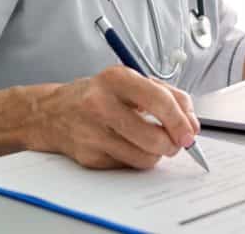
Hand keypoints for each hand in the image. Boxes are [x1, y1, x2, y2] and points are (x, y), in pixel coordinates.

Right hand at [30, 66, 199, 169]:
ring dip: (157, 154)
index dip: (181, 120)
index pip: (160, 100)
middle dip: (173, 144)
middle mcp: (101, 104)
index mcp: (117, 78)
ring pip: (144, 157)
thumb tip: (191, 123)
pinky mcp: (88, 157)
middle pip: (153, 136)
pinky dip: (136, 159)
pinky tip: (129, 145)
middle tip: (177, 142)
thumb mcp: (132, 82)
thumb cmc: (99, 95)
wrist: (53, 112)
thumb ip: (167, 95)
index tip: (191, 132)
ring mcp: (93, 132)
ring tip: (153, 142)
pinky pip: (128, 166)